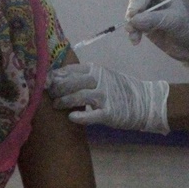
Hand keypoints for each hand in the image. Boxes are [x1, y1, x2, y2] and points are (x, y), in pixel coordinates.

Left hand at [47, 63, 169, 133]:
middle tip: (48, 95)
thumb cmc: (120, 89)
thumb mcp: (103, 76)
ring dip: (64, 101)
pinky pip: (92, 114)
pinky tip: (71, 117)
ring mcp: (105, 96)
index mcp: (96, 70)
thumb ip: (84, 77)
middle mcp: (99, 80)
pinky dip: (80, 116)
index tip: (43, 82)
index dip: (55, 76)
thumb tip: (57, 79)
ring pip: (79, 96)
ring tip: (56, 105)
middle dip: (56, 89)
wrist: (145, 101)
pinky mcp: (110, 112)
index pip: (70, 70)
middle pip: (72, 82)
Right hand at [124, 0, 188, 67]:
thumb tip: (133, 20)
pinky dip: (133, 32)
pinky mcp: (145, 21)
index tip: (132, 16)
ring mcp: (149, 8)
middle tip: (130, 28)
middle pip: (136, 1)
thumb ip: (154, 19)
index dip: (137, 3)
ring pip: (133, 14)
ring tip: (135, 38)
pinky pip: (134, 24)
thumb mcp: (174, 21)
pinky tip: (135, 40)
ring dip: (131, 26)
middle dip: (133, 15)